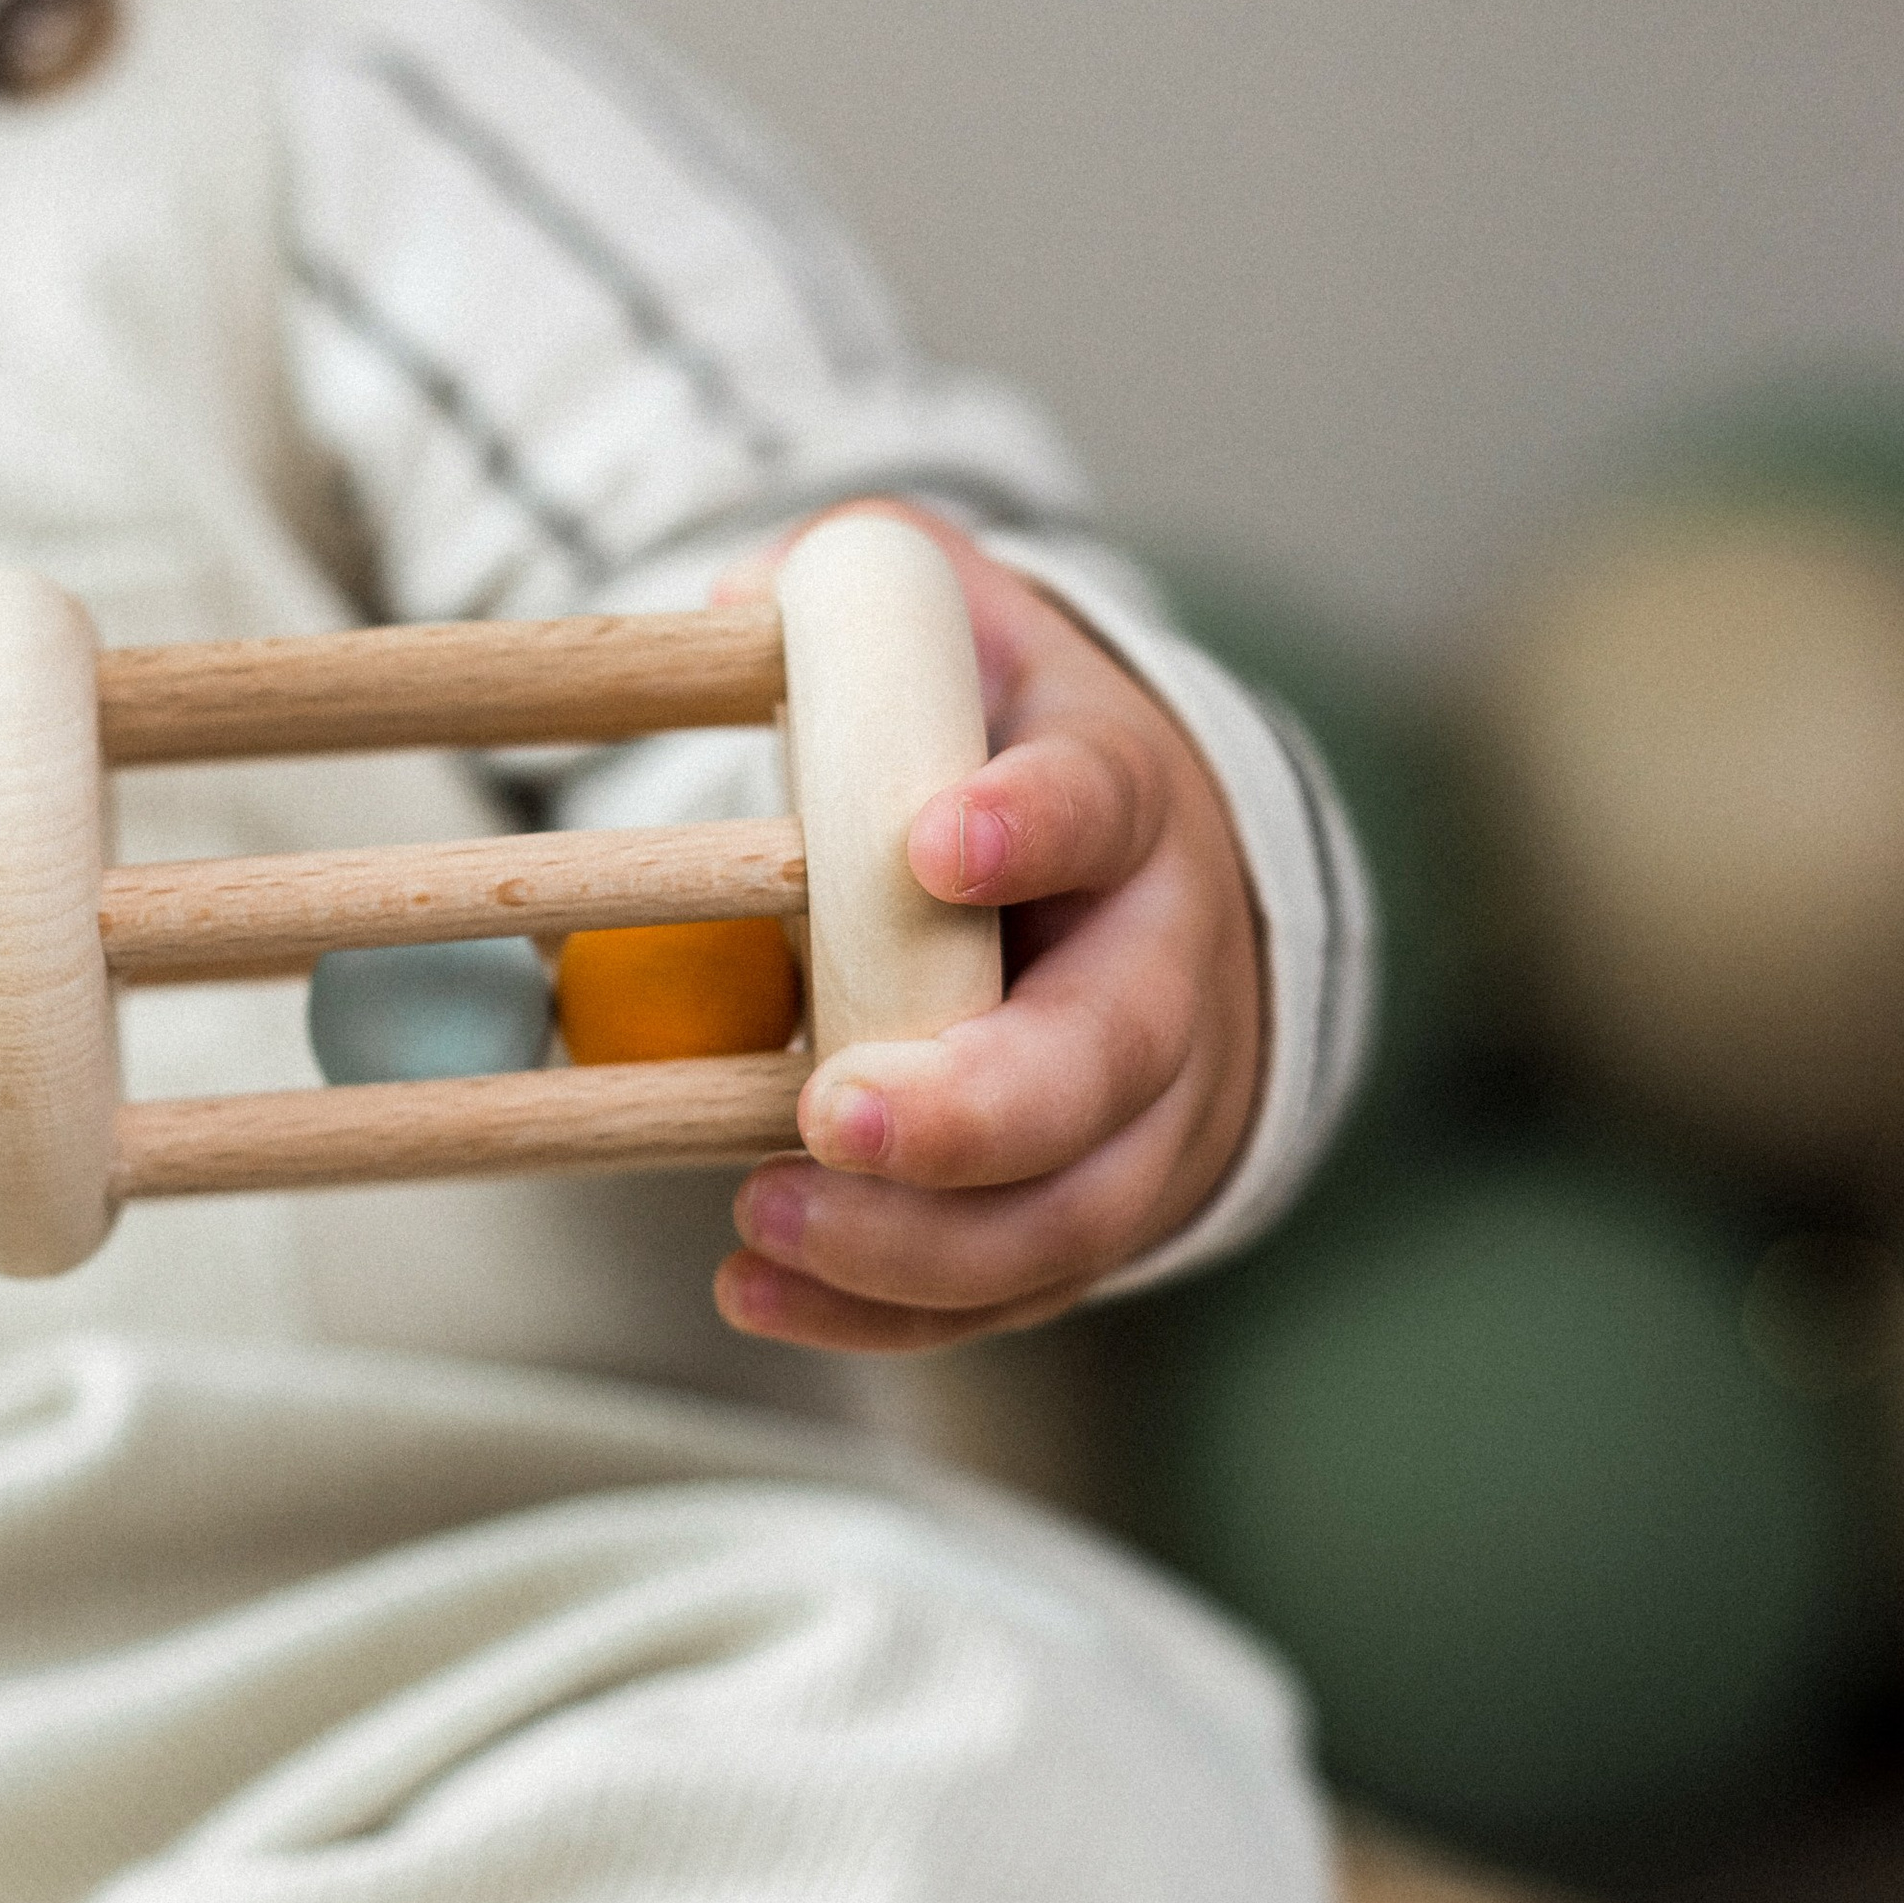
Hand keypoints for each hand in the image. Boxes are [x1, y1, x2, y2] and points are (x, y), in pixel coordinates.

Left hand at [715, 515, 1263, 1355]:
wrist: (1143, 881)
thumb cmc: (1009, 750)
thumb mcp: (953, 634)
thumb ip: (854, 591)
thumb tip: (739, 597)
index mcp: (1123, 800)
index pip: (1098, 806)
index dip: (1028, 826)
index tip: (933, 842)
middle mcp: (1164, 966)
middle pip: (1107, 1056)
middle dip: (975, 1105)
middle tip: (833, 1113)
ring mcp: (1148, 1111)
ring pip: (1072, 1208)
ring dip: (921, 1241)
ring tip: (763, 1224)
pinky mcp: (1097, 1212)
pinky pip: (1012, 1293)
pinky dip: (892, 1312)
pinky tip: (764, 1293)